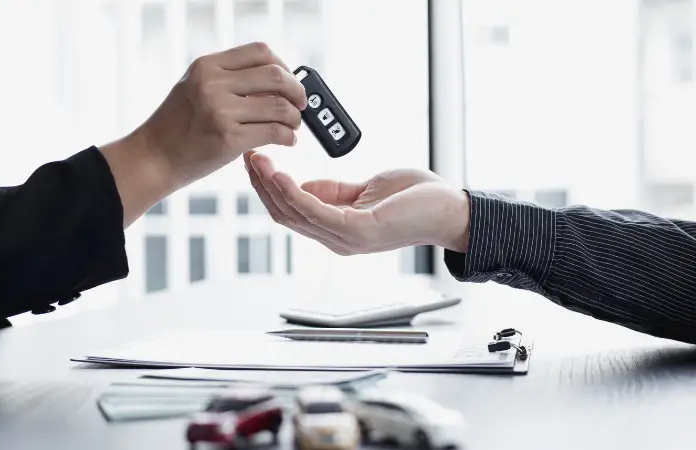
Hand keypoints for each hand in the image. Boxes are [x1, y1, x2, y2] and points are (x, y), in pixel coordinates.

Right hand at [100, 42, 306, 226]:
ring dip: (295, 118)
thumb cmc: (176, 127)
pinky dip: (289, 136)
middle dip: (297, 90)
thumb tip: (274, 79)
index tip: (289, 80)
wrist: (153, 158)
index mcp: (206, 66)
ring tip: (293, 126)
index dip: (283, 65)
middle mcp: (213, 84)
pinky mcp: (228, 139)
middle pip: (275, 76)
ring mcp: (220, 111)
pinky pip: (274, 132)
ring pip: (280, 106)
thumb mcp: (194, 88)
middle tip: (301, 104)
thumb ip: (227, 80)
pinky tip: (287, 140)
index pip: (260, 52)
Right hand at [243, 151, 470, 254]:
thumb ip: (333, 191)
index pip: (289, 212)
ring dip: (270, 186)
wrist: (451, 209)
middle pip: (284, 214)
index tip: (255, 159)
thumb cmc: (415, 199)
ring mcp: (346, 239)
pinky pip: (316, 212)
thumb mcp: (364, 190)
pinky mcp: (359, 231)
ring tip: (257, 159)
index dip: (267, 187)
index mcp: (335, 230)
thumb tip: (304, 186)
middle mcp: (335, 239)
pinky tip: (281, 174)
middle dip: (261, 185)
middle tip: (247, 154)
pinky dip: (294, 193)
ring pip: (294, 214)